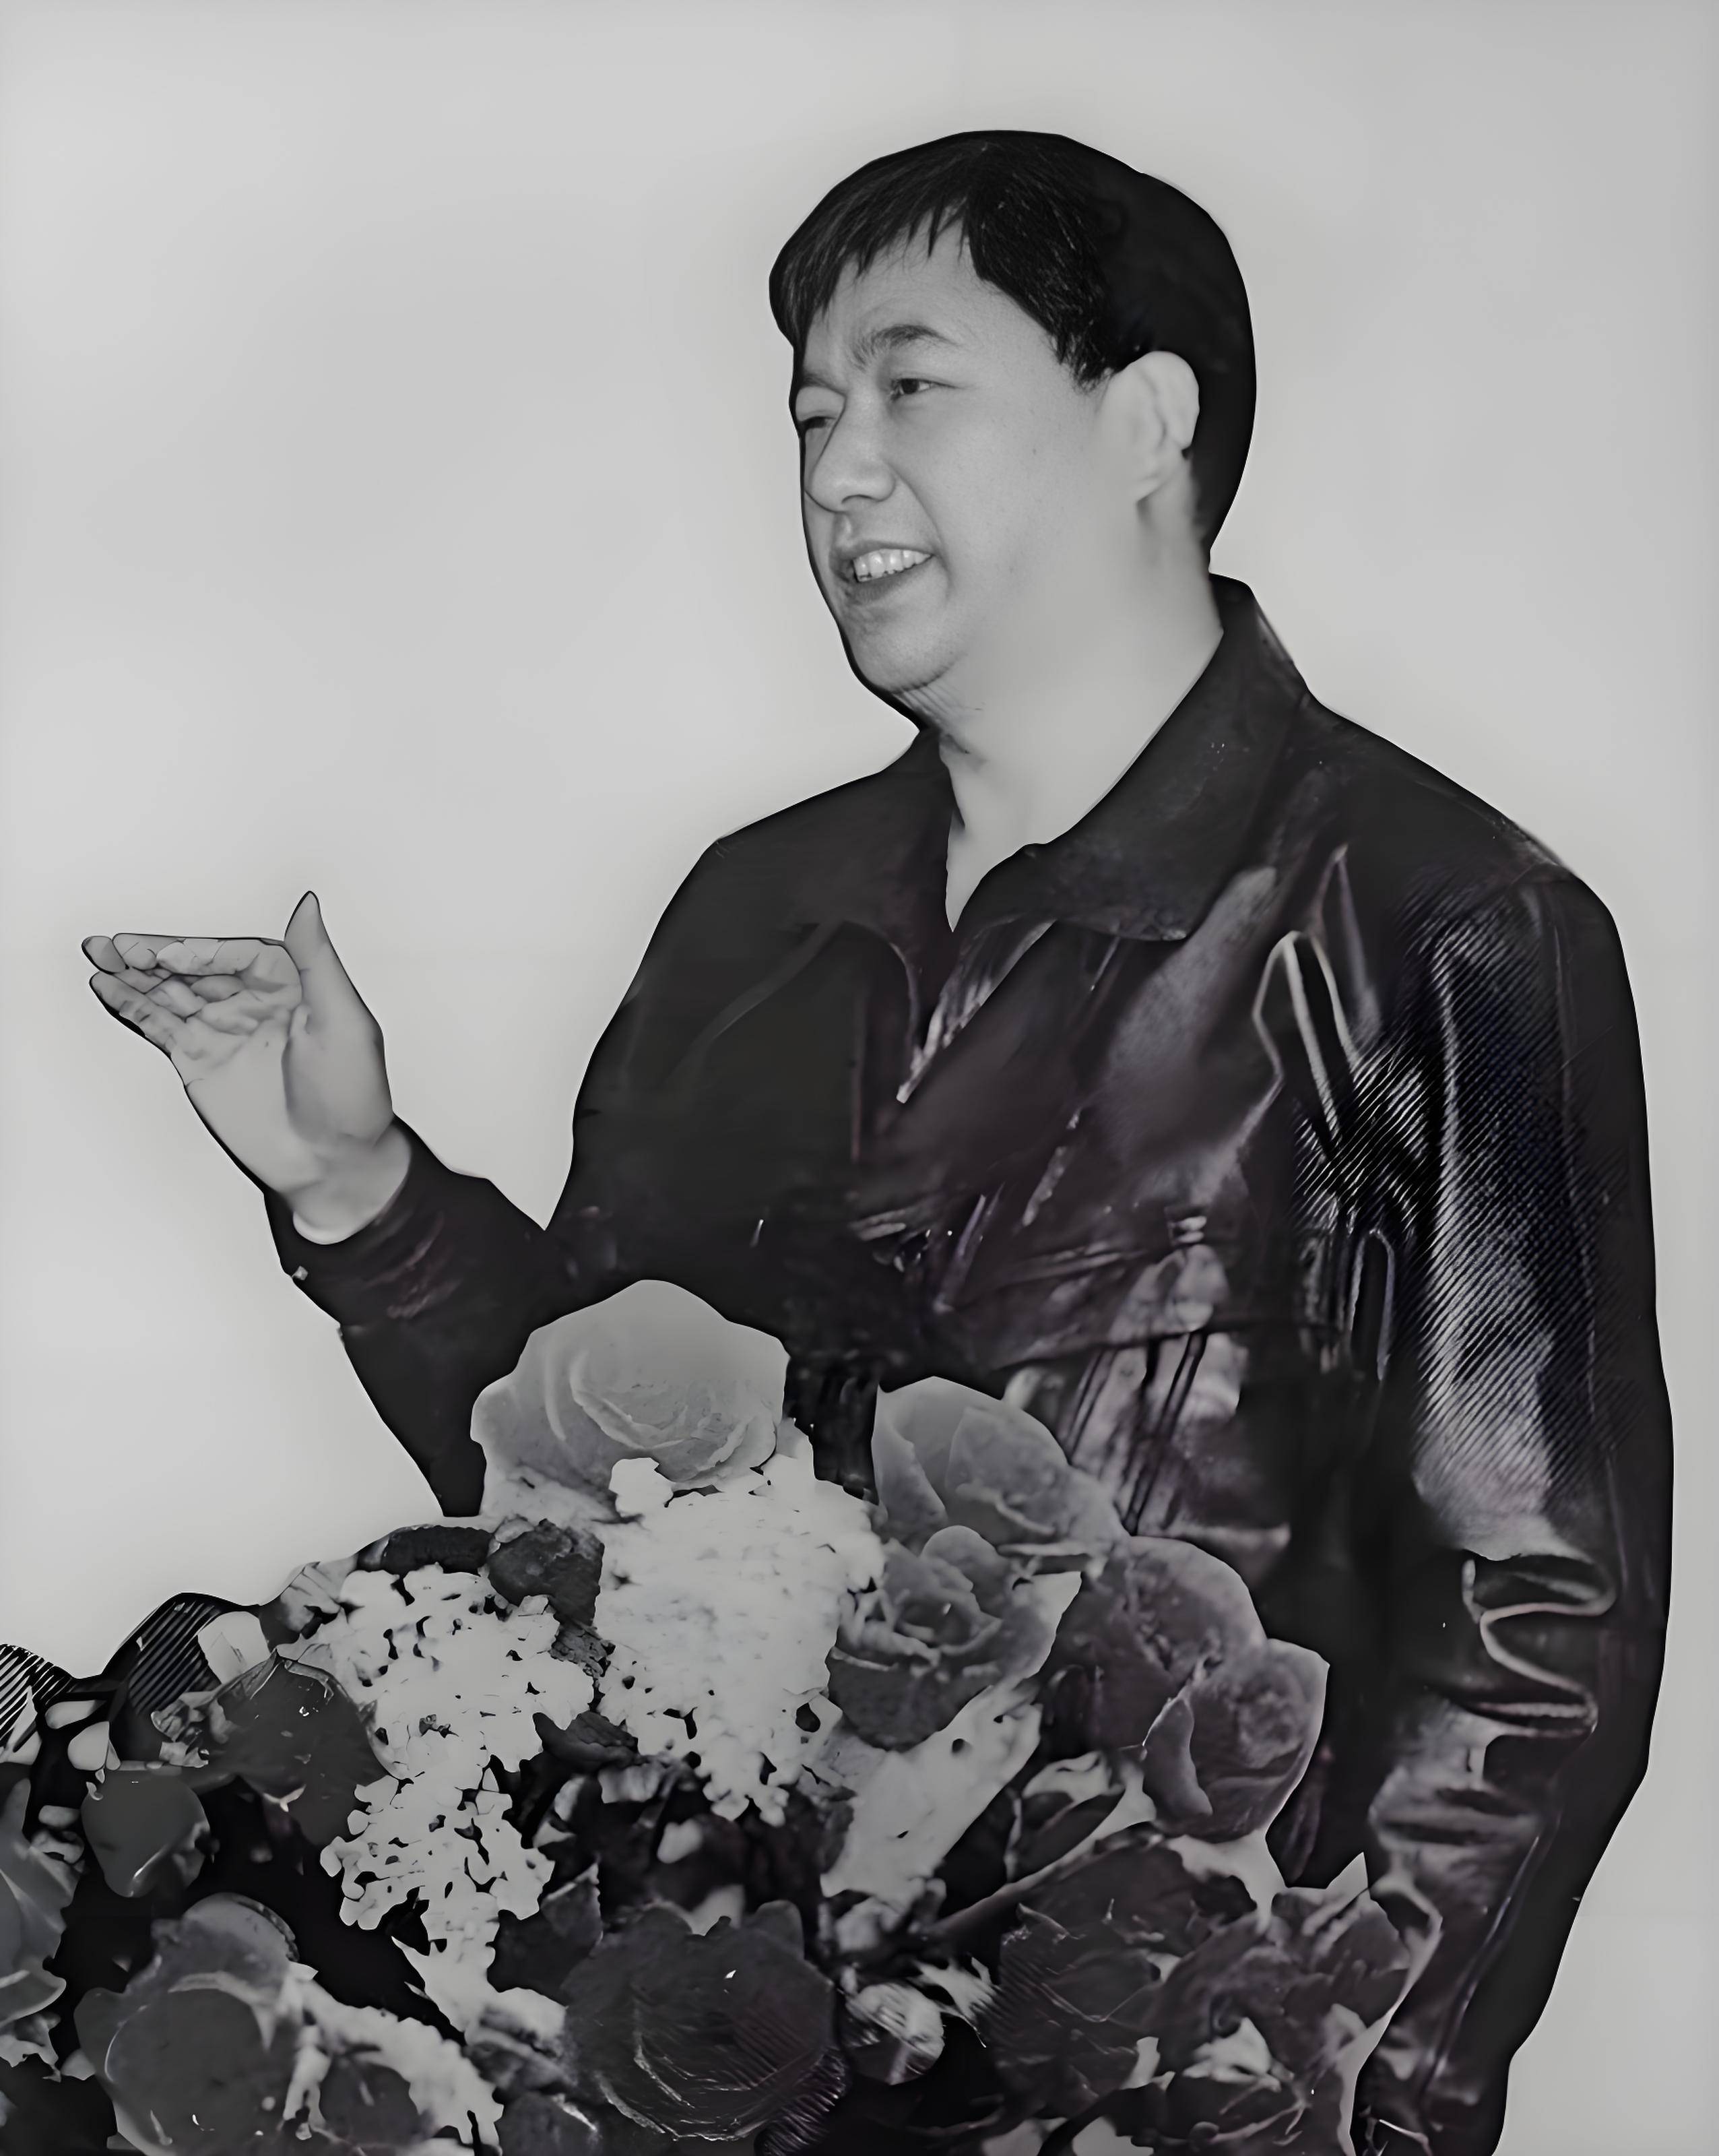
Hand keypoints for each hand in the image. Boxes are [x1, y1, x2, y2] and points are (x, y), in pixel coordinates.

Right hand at [83, 893, 407, 1232]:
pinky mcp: (199, 1060)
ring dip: (134, 974)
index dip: (200, 950)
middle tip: (117, 945)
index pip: (236, 954)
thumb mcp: (345, 1022)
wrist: (332, 1162)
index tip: (168, 954)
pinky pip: (159, 1026)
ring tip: (97, 955)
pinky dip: (132, 1007)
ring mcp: (222, 1030)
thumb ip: (319, 961)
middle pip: (196, 967)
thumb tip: (308, 905)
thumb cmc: (352, 1096)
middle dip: (155, 954)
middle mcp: (253, 1002)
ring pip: (170, 991)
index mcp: (291, 985)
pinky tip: (107, 988)